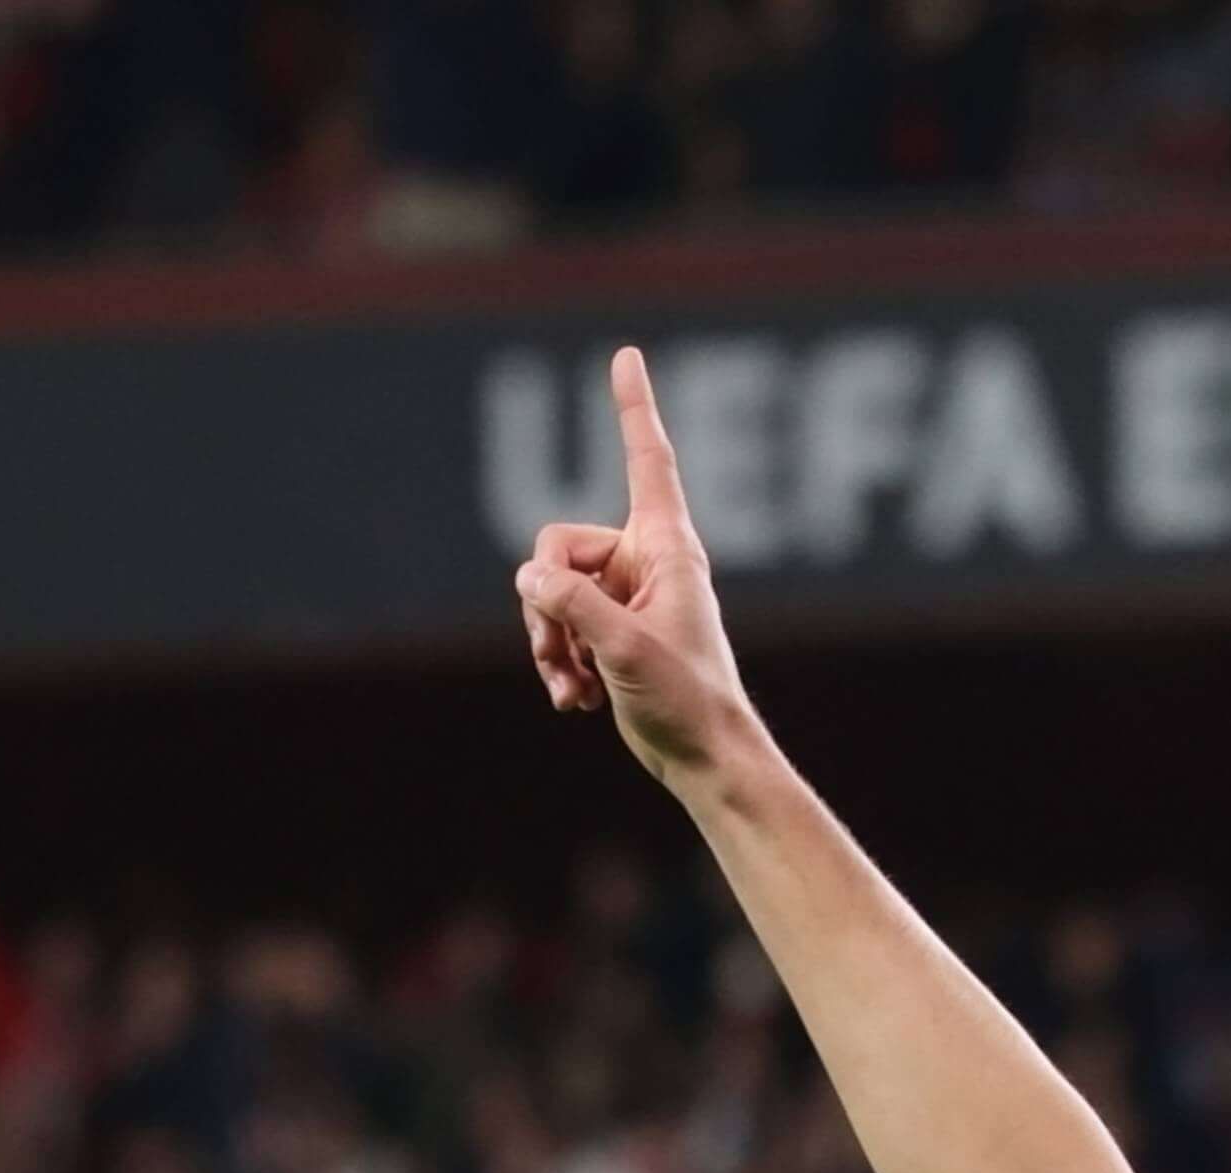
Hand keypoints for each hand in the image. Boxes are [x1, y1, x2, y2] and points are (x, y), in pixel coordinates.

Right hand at [518, 347, 759, 790]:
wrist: (704, 758)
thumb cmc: (687, 699)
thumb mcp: (626, 648)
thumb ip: (573, 604)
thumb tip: (526, 575)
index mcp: (666, 548)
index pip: (646, 461)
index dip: (634, 408)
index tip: (627, 356)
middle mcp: (643, 562)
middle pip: (556, 546)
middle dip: (544, 602)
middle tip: (562, 654)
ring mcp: (623, 597)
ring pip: (547, 591)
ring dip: (548, 642)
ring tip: (575, 688)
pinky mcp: (608, 631)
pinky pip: (555, 624)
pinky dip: (557, 662)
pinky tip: (577, 702)